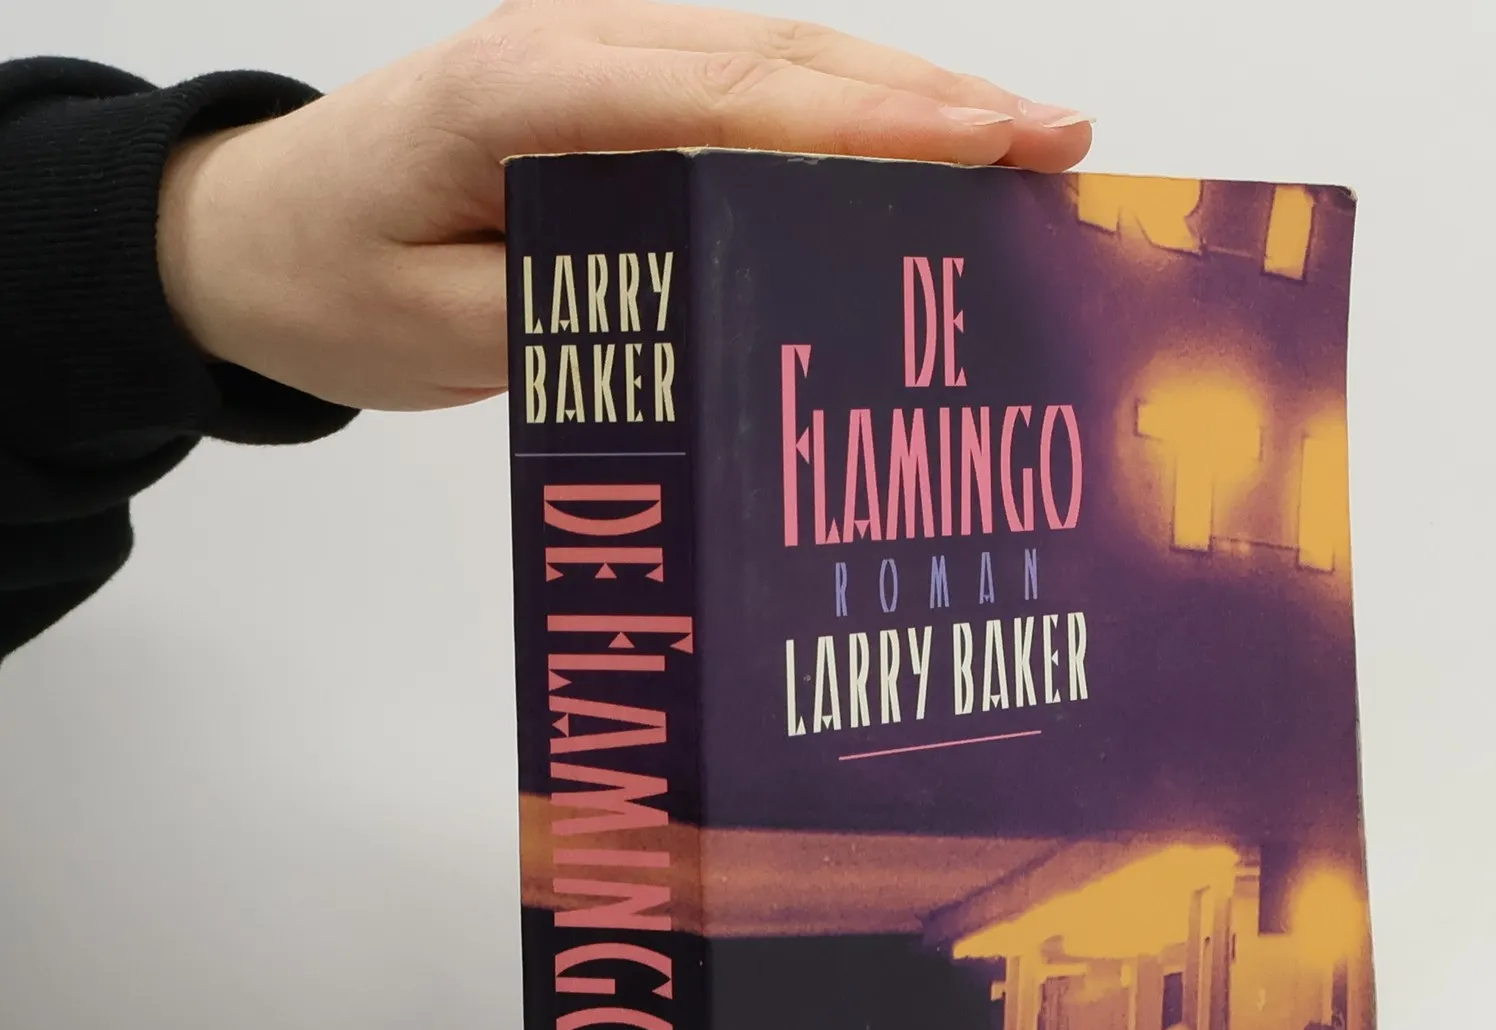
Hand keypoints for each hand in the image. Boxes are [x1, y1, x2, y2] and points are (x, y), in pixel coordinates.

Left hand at [156, 0, 1093, 410]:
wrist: (250, 235)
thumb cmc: (331, 282)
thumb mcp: (439, 330)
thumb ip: (581, 314)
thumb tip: (724, 312)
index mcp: (526, 92)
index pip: (732, 99)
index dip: (871, 123)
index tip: (989, 147)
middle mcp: (576, 47)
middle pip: (781, 58)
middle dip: (929, 99)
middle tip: (1058, 144)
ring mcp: (598, 60)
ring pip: (778, 62)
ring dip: (904, 99)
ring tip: (1023, 146)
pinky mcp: (613, 96)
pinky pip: (747, 94)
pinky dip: (843, 119)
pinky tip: (918, 153)